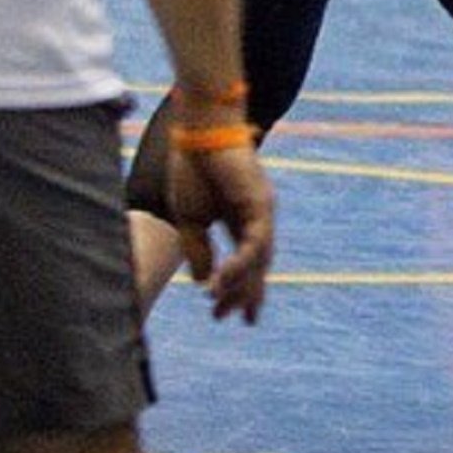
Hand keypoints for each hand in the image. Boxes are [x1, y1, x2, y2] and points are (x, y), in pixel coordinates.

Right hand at [167, 140, 274, 322]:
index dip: (239, 287)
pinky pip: (255, 244)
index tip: (227, 314)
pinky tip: (221, 284)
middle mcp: (256, 217)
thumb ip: (198, 250)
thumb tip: (203, 282)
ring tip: (220, 307)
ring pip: (258, 258)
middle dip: (246, 293)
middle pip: (258, 264)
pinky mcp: (260, 205)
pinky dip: (240, 265)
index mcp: (239, 218)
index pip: (246, 260)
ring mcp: (262, 211)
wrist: (198, 134)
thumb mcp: (190, 220)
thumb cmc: (193, 169)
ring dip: (239, 285)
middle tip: (232, 318)